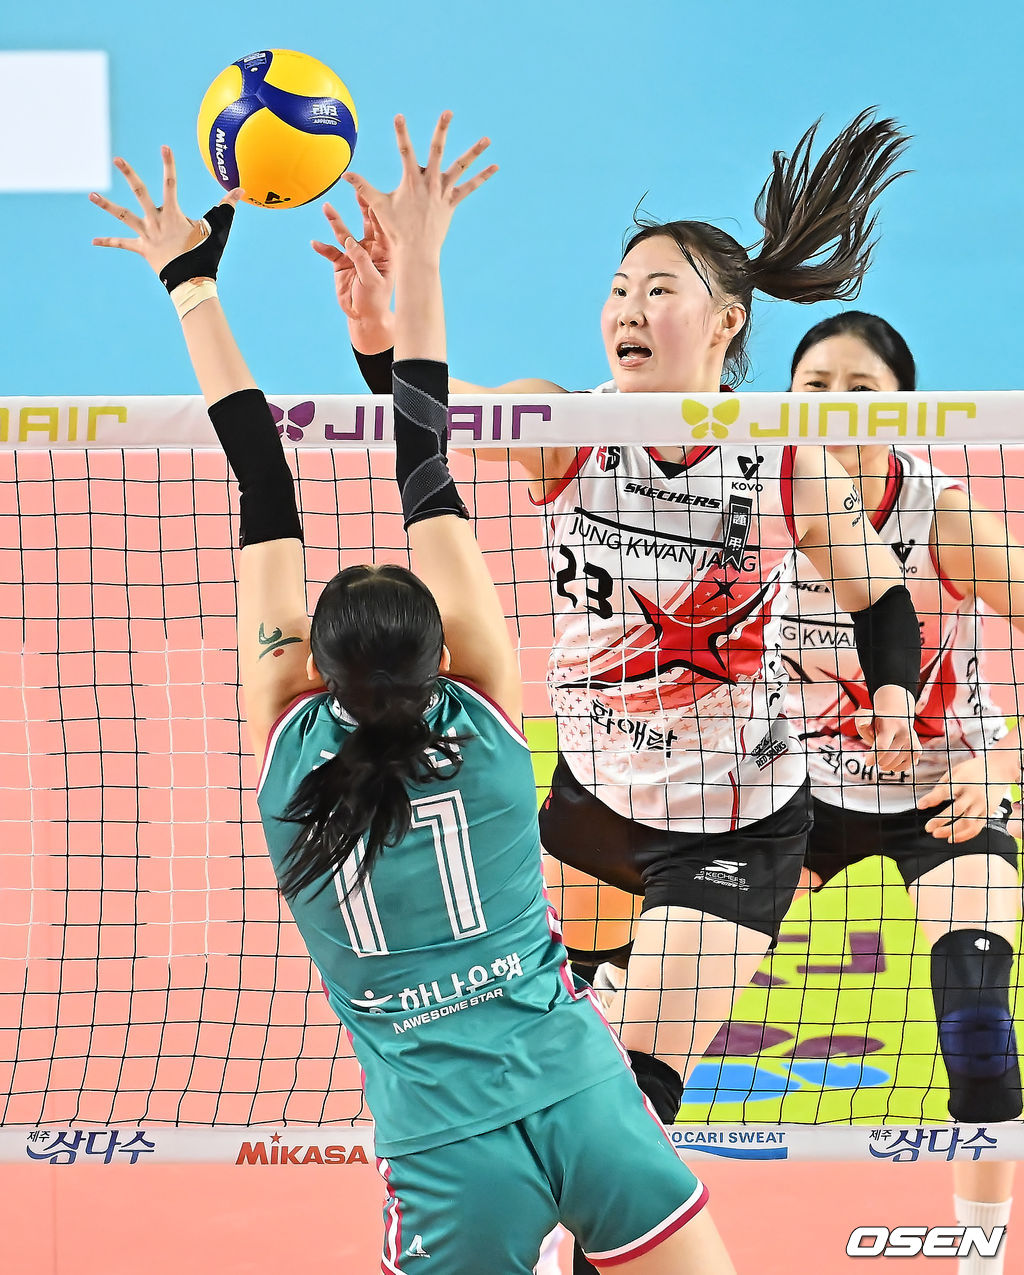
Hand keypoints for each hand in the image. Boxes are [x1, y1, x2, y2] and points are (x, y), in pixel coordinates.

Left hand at [91, 147, 241, 277]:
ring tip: (90, 194)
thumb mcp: (217, 229)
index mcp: (172, 214)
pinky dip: (109, 242)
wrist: (191, 281)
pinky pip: (122, 244)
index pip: (170, 183)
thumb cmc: (206, 255)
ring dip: (106, 205)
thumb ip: (227, 207)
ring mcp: (146, 234)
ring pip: (123, 216)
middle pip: (140, 192)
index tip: (164, 146)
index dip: (168, 164)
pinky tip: (93, 241)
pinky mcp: (142, 249)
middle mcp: (155, 220)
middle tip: (116, 159)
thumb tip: (242, 190)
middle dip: (129, 174)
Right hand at [312, 195, 393, 330]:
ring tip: (327, 207)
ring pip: (344, 233)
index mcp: (385, 252)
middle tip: (356, 190)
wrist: (363, 317)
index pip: (382, 226)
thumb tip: (350, 242)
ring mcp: (354, 255)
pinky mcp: (340, 263)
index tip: (373, 194)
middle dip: (361, 206)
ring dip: (336, 221)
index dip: (377, 210)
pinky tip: (315, 243)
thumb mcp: (372, 281)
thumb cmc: (375, 301)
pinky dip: (323, 248)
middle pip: (366, 223)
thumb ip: (362, 260)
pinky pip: (330, 252)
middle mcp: (370, 249)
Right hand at [344, 112, 496, 259]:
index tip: (399, 116)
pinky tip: (495, 167)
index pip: (405, 151)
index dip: (402, 133)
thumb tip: (343, 175)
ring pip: (460, 167)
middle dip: (442, 130)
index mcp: (411, 181)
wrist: (416, 252)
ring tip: (487, 138)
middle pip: (437, 151)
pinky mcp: (452, 203)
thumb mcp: (377, 205)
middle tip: (448, 112)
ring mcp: (443, 192)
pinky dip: (482, 177)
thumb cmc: (396, 229)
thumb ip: (362, 187)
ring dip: (474, 152)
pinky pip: (469, 187)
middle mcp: (429, 183)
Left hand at [855, 683, 921, 772]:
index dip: (873, 758)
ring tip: (882, 761)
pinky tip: (892, 764)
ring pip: (897, 764)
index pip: (882, 747)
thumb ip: (862, 720)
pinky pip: (907, 766)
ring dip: (887, 766)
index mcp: (891, 724)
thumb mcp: (866, 717)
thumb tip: (863, 724)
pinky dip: (897, 768)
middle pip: (889, 757)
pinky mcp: (917, 750)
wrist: (895, 717)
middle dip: (878, 761)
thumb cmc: (876, 721)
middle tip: (874, 759)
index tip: (867, 762)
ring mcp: (912, 742)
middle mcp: (905, 733)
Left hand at [918, 753, 1016, 842]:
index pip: (945, 791)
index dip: (932, 799)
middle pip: (956, 810)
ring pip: (967, 822)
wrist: (999, 768)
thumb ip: (942, 786)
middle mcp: (973, 793)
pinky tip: (952, 838)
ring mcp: (982, 803)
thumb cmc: (973, 770)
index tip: (920, 806)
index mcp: (963, 780)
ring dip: (950, 831)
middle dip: (940, 821)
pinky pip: (976, 828)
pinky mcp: (988, 812)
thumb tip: (928, 802)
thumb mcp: (956, 771)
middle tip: (928, 828)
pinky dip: (964, 836)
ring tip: (937, 834)